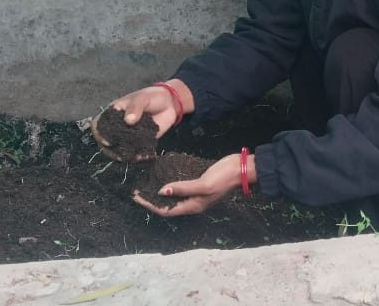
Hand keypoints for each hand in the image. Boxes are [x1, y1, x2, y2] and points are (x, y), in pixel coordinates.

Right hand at [91, 81, 194, 158]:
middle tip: (120, 154)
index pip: (98, 124)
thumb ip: (135, 108)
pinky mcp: (140, 142)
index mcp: (113, 113)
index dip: (99, 134)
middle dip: (111, 150)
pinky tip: (143, 157)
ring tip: (134, 157)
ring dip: (124, 155)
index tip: (107, 142)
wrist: (170, 103)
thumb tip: (128, 121)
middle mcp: (118, 126)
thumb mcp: (142, 98)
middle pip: (107, 141)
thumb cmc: (152, 96)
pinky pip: (135, 151)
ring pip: (119, 149)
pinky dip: (137, 156)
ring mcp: (128, 135)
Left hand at [133, 152, 254, 216]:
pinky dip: (170, 185)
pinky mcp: (199, 185)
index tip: (136, 197)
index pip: (166, 210)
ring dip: (159, 193)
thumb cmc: (223, 177)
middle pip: (167, 206)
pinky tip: (163, 178)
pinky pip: (180, 188)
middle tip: (136, 191)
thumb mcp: (203, 183)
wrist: (242, 169)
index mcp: (193, 206)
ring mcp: (197, 195)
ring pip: (173, 198)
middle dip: (151, 200)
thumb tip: (162, 191)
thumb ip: (183, 188)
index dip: (150, 204)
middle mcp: (193, 203)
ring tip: (145, 186)